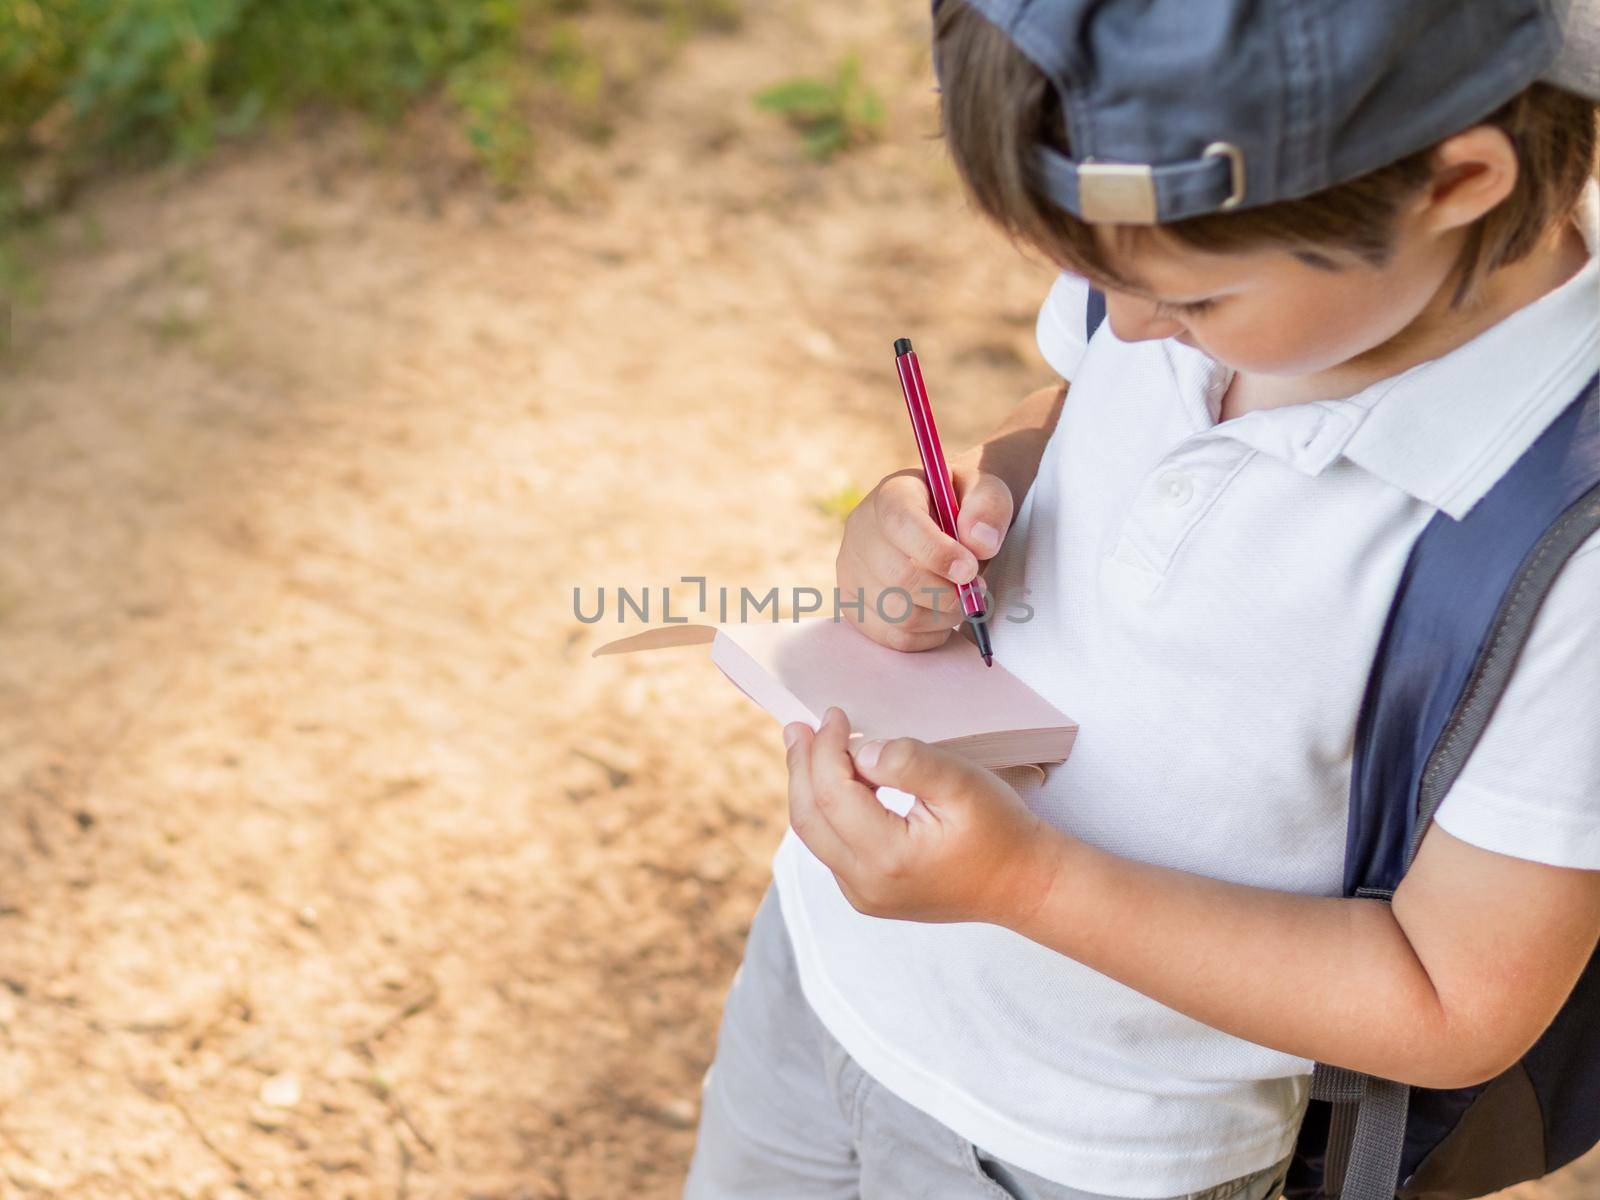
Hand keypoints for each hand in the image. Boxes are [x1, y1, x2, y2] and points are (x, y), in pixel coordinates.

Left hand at [783, 706, 1064, 926]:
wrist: (1023, 884)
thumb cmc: (1000, 830)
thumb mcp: (963, 782)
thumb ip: (910, 762)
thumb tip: (861, 752)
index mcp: (889, 857)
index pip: (832, 796)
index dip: (825, 750)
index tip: (833, 714)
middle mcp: (866, 885)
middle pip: (810, 818)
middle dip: (801, 767)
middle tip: (798, 727)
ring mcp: (864, 895)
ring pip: (815, 835)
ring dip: (808, 788)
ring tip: (807, 747)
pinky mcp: (867, 895)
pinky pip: (831, 848)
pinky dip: (826, 810)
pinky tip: (834, 781)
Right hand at [835, 462, 1012, 651]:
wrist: (941, 522)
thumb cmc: (963, 507)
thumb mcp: (985, 491)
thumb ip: (989, 508)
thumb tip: (980, 543)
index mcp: (892, 495)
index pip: (900, 524)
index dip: (936, 553)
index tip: (970, 571)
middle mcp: (861, 530)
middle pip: (898, 577)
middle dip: (947, 594)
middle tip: (975, 590)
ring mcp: (851, 570)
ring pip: (897, 614)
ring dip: (941, 617)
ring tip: (959, 601)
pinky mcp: (853, 604)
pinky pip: (892, 637)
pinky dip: (927, 635)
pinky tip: (940, 615)